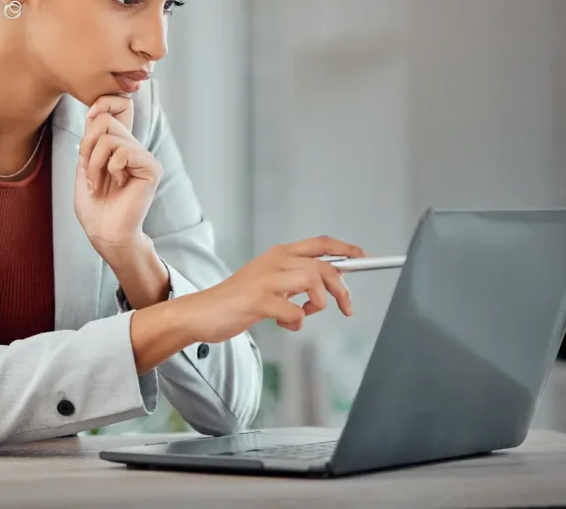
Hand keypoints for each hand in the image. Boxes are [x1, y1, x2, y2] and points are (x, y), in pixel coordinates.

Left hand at [74, 96, 161, 262]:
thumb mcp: (85, 166)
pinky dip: (110, 168)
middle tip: (87, 169)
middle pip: (106, 120)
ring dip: (94, 162)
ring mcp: (144, 157)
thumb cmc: (94, 206)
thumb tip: (96, 111)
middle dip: (87, 145)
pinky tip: (117, 184)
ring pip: (110, 138)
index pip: (118, 108)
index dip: (101, 105)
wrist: (105, 233)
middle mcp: (134, 148)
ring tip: (97, 182)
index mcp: (120, 146)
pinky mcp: (151, 167)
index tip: (87, 120)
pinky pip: (123, 151)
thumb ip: (92, 139)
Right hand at [185, 236, 364, 343]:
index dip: (345, 249)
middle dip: (342, 289)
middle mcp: (274, 262)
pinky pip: (294, 311)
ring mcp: (266, 280)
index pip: (319, 243)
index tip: (363, 257)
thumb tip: (329, 282)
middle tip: (347, 308)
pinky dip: (295, 321)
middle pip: (323, 266)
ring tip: (303, 314)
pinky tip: (282, 323)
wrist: (202, 312)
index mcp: (278, 254)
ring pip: (312, 281)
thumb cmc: (237, 300)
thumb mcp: (269, 281)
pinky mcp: (258, 301)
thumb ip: (295, 278)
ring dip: (318, 303)